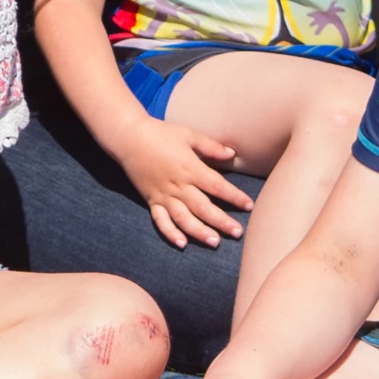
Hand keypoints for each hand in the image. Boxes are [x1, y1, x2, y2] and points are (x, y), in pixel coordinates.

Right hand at [117, 114, 252, 246]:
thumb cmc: (161, 133)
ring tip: (215, 242)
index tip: (249, 205)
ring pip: (184, 218)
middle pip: (203, 207)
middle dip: (222, 221)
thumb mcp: (189, 135)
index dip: (234, 196)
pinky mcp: (151, 200)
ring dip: (199, 232)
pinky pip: (160, 221)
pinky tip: (181, 244)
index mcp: (190, 168)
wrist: (129, 137)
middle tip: (238, 233)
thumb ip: (211, 146)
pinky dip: (170, 233)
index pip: (217, 186)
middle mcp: (178, 185)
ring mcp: (163, 195)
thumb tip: (232, 154)